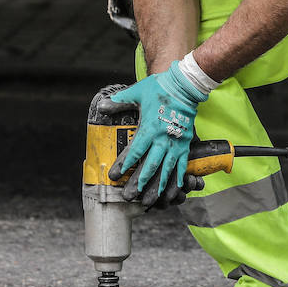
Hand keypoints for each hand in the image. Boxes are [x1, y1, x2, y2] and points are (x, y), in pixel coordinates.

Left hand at [106, 61, 208, 205]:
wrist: (185, 86)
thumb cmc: (160, 88)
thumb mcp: (137, 92)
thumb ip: (119, 101)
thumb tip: (101, 107)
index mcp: (150, 127)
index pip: (135, 151)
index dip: (124, 164)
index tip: (115, 176)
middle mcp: (163, 139)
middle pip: (151, 165)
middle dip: (140, 182)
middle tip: (131, 196)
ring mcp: (176, 143)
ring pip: (167, 169)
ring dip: (158, 186)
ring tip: (151, 200)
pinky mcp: (186, 144)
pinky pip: (182, 165)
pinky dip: (178, 179)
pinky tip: (174, 190)